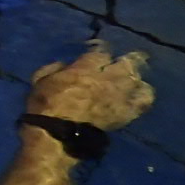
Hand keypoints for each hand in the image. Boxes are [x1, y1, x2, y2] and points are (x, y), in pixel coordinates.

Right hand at [25, 42, 153, 132]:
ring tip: (137, 77)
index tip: (99, 49)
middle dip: (131, 58)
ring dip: (138, 77)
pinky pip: (142, 103)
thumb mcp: (41, 80)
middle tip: (134, 57)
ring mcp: (118, 97)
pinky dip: (143, 97)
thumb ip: (54, 68)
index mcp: (84, 69)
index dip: (102, 48)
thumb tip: (64, 65)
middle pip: (127, 63)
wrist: (56, 136)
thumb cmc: (45, 106)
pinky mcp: (124, 114)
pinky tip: (140, 96)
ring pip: (138, 81)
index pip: (101, 51)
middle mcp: (106, 79)